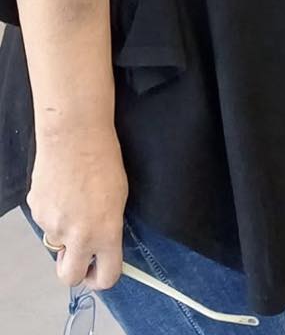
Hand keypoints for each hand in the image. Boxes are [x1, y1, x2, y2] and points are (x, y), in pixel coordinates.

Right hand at [28, 123, 127, 288]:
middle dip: (75, 270)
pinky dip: (53, 212)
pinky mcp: (37, 212)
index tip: (101, 272)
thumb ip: (108, 227)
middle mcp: (79, 236)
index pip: (107, 276)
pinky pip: (46, 221)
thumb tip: (102, 243)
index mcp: (106, 232)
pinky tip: (61, 189)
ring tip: (73, 199)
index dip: (103, 278)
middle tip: (80, 254)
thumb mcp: (119, 197)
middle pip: (70, 277)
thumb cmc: (102, 158)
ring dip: (64, 231)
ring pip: (57, 243)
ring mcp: (54, 225)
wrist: (74, 135)